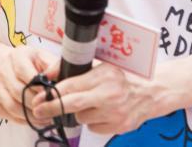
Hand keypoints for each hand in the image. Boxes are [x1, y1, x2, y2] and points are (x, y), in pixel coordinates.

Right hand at [0, 46, 58, 125]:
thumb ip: (52, 65)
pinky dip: (22, 121)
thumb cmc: (27, 61)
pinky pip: (7, 115)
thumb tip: (63, 78)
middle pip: (18, 91)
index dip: (39, 87)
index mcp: (17, 56)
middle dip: (36, 104)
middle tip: (52, 111)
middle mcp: (3, 70)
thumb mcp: (40, 56)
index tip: (51, 95)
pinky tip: (35, 121)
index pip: (25, 72)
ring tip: (46, 119)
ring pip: (12, 106)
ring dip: (30, 116)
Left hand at [31, 63, 162, 135]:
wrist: (152, 92)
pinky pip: (93, 127)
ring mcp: (115, 112)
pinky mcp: (119, 126)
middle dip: (51, 108)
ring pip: (81, 117)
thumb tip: (48, 75)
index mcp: (104, 75)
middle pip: (72, 104)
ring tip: (92, 103)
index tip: (39, 99)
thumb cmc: (124, 77)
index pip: (71, 86)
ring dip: (80, 112)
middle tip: (39, 111)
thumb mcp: (102, 65)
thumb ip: (75, 68)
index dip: (52, 94)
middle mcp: (109, 94)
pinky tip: (103, 112)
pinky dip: (93, 121)